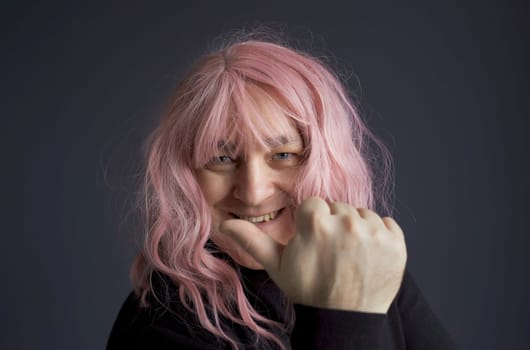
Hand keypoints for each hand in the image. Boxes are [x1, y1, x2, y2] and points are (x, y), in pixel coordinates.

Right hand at [220, 197, 406, 312]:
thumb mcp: (277, 266)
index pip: (315, 205)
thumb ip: (253, 240)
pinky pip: (387, 224)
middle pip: (339, 208)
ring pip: (363, 214)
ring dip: (358, 230)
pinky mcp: (396, 243)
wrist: (343, 320)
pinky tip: (368, 257)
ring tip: (350, 257)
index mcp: (315, 222)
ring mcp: (373, 233)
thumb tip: (225, 223)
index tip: (314, 244)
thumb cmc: (308, 291)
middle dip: (334, 225)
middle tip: (332, 253)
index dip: (312, 224)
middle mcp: (345, 222)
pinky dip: (381, 237)